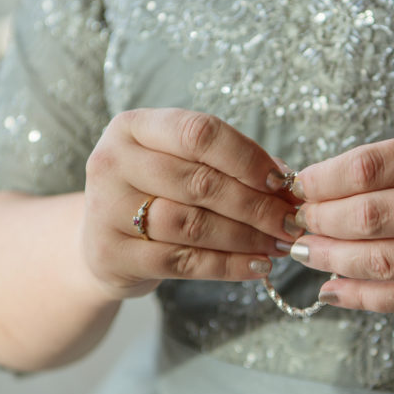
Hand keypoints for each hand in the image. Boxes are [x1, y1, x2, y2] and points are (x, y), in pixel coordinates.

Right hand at [81, 108, 299, 298]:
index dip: (247, 157)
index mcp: (133, 127)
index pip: (199, 133)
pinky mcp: (112, 256)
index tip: (283, 180)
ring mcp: (107, 210)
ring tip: (280, 245)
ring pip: (193, 225)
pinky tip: (257, 266)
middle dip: (256, 205)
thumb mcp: (180, 164)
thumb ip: (227, 164)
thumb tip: (287, 180)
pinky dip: (228, 265)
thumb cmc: (155, 193)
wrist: (101, 242)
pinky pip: (183, 262)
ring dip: (247, 237)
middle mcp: (113, 162)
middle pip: (200, 182)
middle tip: (292, 221)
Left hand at [289, 126, 393, 311]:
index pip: (372, 166)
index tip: (296, 183)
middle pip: (371, 215)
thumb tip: (334, 180)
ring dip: (332, 259)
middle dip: (318, 219)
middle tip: (291, 219)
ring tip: (303, 252)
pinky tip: (331, 290)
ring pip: (384, 262)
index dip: (323, 178)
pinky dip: (362, 298)